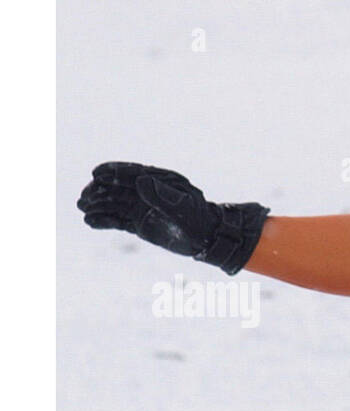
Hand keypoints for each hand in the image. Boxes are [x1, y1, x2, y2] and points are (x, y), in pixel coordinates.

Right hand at [77, 162, 267, 274]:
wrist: (206, 238)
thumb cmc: (198, 219)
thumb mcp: (183, 208)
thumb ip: (162, 196)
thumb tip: (140, 181)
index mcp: (158, 180)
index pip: (131, 173)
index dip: (113, 172)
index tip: (96, 174)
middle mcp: (146, 191)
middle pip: (117, 187)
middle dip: (99, 190)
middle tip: (84, 196)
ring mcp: (140, 206)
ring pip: (114, 203)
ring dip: (97, 204)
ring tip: (81, 208)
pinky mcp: (137, 222)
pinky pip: (117, 220)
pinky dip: (103, 220)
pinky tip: (89, 221)